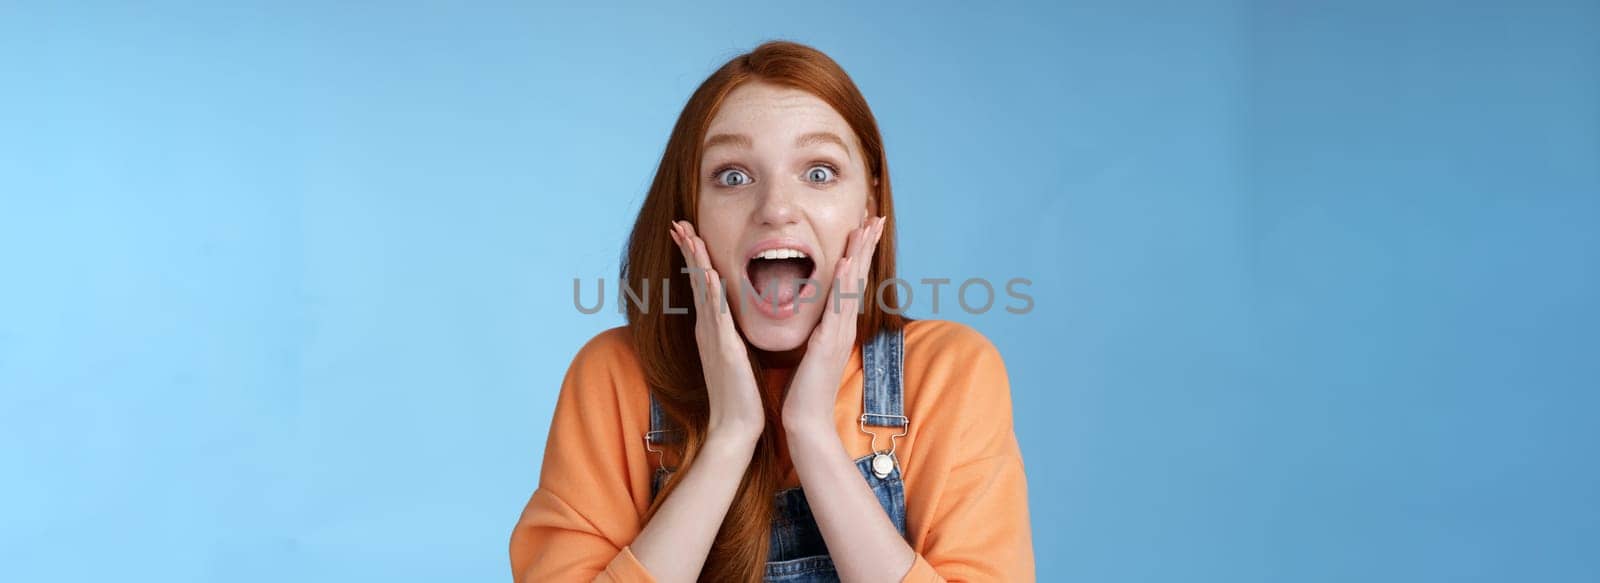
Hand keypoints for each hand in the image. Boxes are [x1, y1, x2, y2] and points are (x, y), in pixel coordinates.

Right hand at [670, 221, 764, 446]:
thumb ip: (727, 335)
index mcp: (711, 329)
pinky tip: (712, 275)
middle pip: (697, 281)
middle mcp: (708, 329)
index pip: (702, 285)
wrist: (735, 425)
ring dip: (697, 263)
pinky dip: (714, 294)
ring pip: (704, 292)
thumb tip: (726, 319)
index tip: (688, 232)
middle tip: (678, 223)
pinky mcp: (725, 350)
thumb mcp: (731, 355)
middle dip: (688, 251)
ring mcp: (714, 338)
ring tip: (689, 237)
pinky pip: (718, 316)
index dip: (694, 258)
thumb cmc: (737, 393)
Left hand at [782, 215, 886, 429]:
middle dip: (866, 245)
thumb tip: (824, 318)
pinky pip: (838, 307)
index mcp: (837, 325)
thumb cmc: (807, 388)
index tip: (863, 227)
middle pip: (858, 276)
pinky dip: (845, 284)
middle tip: (876, 216)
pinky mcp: (829, 342)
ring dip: (860, 255)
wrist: (807, 419)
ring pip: (852, 285)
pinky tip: (848, 264)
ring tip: (866, 228)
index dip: (858, 253)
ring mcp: (839, 332)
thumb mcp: (815, 352)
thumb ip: (822, 332)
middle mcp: (843, 325)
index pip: (850, 281)